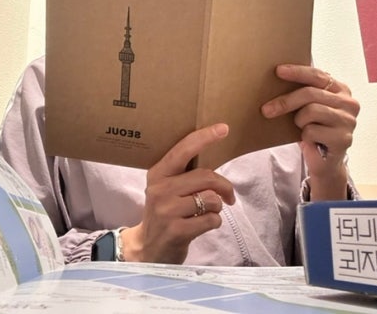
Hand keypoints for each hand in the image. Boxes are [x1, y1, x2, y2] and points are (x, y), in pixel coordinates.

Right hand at [121, 123, 234, 263]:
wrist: (147, 248)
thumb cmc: (164, 213)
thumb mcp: (166, 189)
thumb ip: (185, 175)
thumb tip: (216, 162)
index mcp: (157, 174)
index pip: (183, 150)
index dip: (204, 137)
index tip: (223, 128)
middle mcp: (160, 189)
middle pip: (206, 177)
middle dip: (224, 186)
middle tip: (229, 196)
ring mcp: (167, 211)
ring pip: (211, 199)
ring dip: (218, 207)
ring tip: (207, 212)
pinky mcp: (177, 231)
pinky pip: (212, 220)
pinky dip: (215, 222)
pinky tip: (203, 225)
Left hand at [261, 65, 359, 200]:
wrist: (325, 161)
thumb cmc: (314, 129)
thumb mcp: (310, 107)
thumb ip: (304, 92)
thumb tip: (277, 79)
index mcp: (341, 90)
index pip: (318, 75)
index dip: (297, 72)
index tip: (278, 71)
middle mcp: (349, 103)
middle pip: (311, 94)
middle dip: (285, 101)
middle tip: (266, 109)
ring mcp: (348, 121)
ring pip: (310, 111)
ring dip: (299, 121)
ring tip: (301, 127)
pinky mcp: (343, 139)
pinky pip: (312, 131)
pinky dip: (305, 136)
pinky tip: (311, 140)